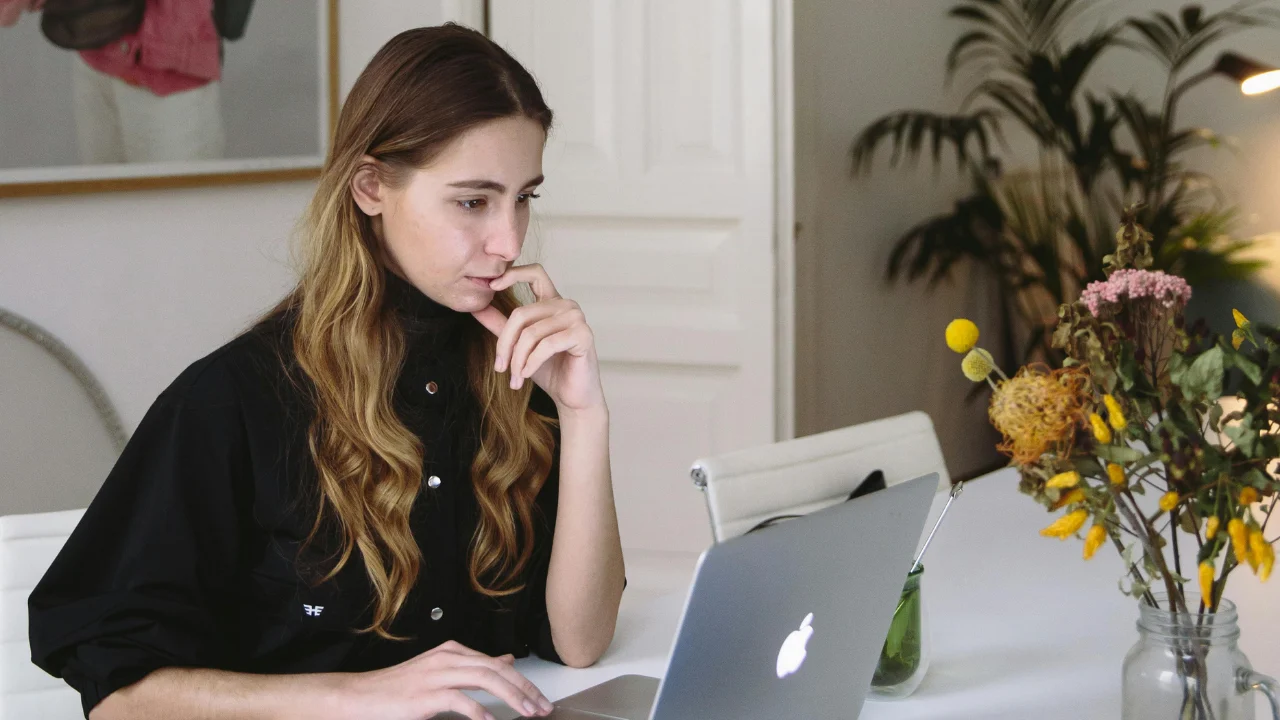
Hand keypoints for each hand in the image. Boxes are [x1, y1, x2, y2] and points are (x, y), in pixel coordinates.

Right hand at [339, 640, 553, 719]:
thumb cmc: (400, 688)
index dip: (523, 682)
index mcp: (453, 651)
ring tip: (527, 713)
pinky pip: (459, 701)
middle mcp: (448, 658)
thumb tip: (506, 661)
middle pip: (496, 670)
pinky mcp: (425, 695)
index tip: (540, 700)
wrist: (361, 695)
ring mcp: (436, 675)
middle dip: (525, 689)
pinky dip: (478, 712)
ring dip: (511, 698)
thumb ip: (474, 667)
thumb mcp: (442, 671)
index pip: (498, 664)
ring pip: (485, 680)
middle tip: (542, 708)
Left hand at [471, 264, 604, 413]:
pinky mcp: (583, 335)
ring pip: (532, 332)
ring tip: (515, 378)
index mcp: (552, 301)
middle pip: (522, 313)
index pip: (534, 272)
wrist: (572, 396)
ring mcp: (576, 318)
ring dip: (518, 359)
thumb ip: (501, 325)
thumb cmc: (550, 370)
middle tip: (500, 367)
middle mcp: (566, 305)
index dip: (512, 274)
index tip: (491, 285)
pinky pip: (547, 344)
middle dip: (505, 344)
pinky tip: (526, 374)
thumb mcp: (519, 346)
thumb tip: (476, 308)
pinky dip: (532, 362)